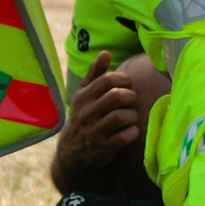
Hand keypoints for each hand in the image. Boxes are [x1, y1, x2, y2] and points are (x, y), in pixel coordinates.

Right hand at [50, 54, 143, 193]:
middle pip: (117, 96)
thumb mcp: (83, 95)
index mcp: (83, 97)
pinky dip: (132, 132)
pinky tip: (128, 131)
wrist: (71, 152)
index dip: (124, 80)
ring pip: (123, 116)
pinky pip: (126, 136)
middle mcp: (87, 113)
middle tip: (130, 101)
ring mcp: (94, 132)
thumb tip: (105, 53)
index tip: (126, 86)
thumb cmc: (83, 117)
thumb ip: (95, 74)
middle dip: (131, 97)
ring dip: (132, 115)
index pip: (108, 80)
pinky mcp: (103, 148)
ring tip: (129, 117)